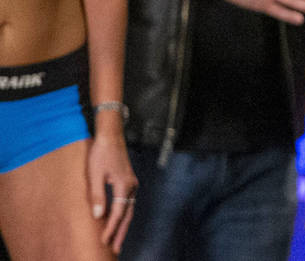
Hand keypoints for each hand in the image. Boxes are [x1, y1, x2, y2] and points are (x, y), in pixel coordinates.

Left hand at [87, 131, 136, 253]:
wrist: (111, 136)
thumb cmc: (101, 153)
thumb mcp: (94, 175)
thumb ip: (97, 196)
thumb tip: (98, 216)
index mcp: (124, 185)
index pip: (118, 213)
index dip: (111, 228)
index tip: (103, 242)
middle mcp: (131, 186)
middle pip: (128, 214)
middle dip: (121, 232)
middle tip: (116, 249)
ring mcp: (131, 183)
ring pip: (129, 209)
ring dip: (123, 225)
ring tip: (118, 239)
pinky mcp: (127, 180)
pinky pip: (127, 202)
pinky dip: (123, 214)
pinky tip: (118, 219)